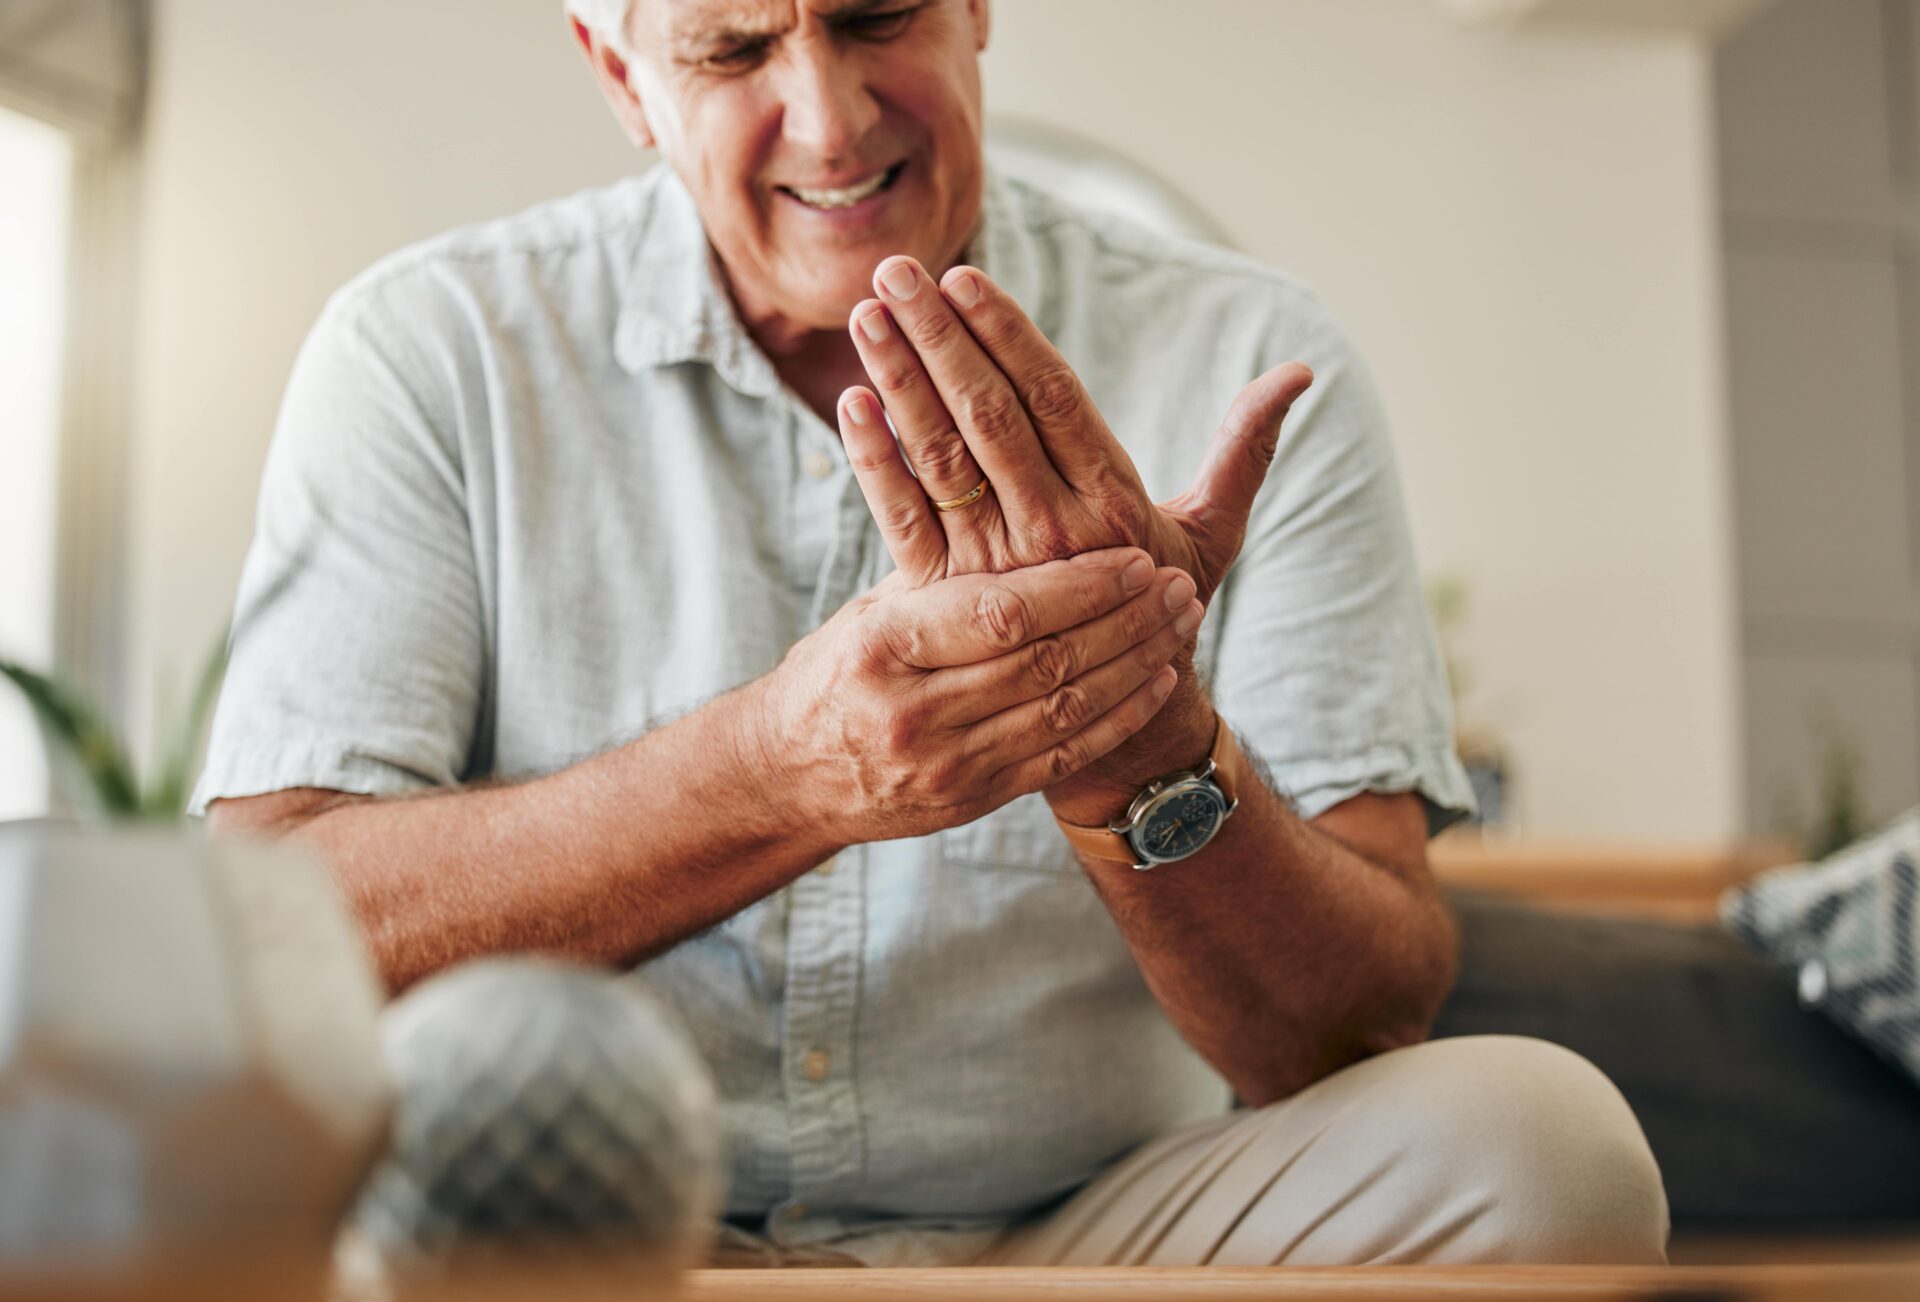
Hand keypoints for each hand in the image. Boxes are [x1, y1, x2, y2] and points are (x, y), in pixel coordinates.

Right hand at [758, 547, 1203, 846]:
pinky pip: (1063, 758)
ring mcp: (946, 764)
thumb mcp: (875, 610)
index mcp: (887, 645)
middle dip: (1124, 620)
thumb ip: (944, 571)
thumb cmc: (840, 668)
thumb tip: (1012, 491)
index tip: (1133, 558)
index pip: (1002, 613)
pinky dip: (1118, 718)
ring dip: (1135, 664)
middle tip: (1175, 584)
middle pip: (1046, 661)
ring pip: (1065, 710)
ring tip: (1180, 622)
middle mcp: (915, 710)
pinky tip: (1156, 681)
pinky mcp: (972, 800)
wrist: (791, 773)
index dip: (1079, 586)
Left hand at [835, 255, 1314, 604]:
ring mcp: (997, 567)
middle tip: (897, 273)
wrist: (1119, 725)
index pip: (1053, 400)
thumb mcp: (1213, 531)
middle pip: (988, 419)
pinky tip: (851, 406)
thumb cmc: (1166, 607)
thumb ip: (1245, 447)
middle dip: (940, 341)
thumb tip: (1301, 373)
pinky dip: (875, 464)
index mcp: (1114, 504)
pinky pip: (905, 522)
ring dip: (901, 384)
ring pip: (942, 461)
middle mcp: (1054, 533)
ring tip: (866, 316)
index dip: (1008, 337)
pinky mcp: (951, 599)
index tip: (967, 280)